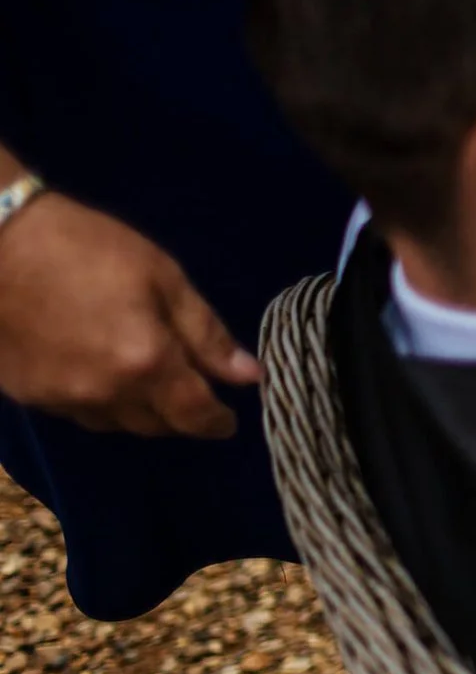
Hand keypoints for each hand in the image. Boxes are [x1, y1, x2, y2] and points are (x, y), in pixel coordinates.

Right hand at [0, 194, 261, 436]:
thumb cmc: (83, 247)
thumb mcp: (162, 277)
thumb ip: (206, 333)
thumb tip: (248, 375)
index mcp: (146, 364)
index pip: (194, 415)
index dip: (217, 422)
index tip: (228, 421)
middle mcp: (106, 394)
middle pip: (157, 426)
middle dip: (181, 416)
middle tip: (192, 393)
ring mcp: (62, 398)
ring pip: (117, 424)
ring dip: (140, 411)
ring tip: (149, 382)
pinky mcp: (28, 395)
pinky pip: (79, 413)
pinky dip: (101, 403)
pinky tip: (101, 374)